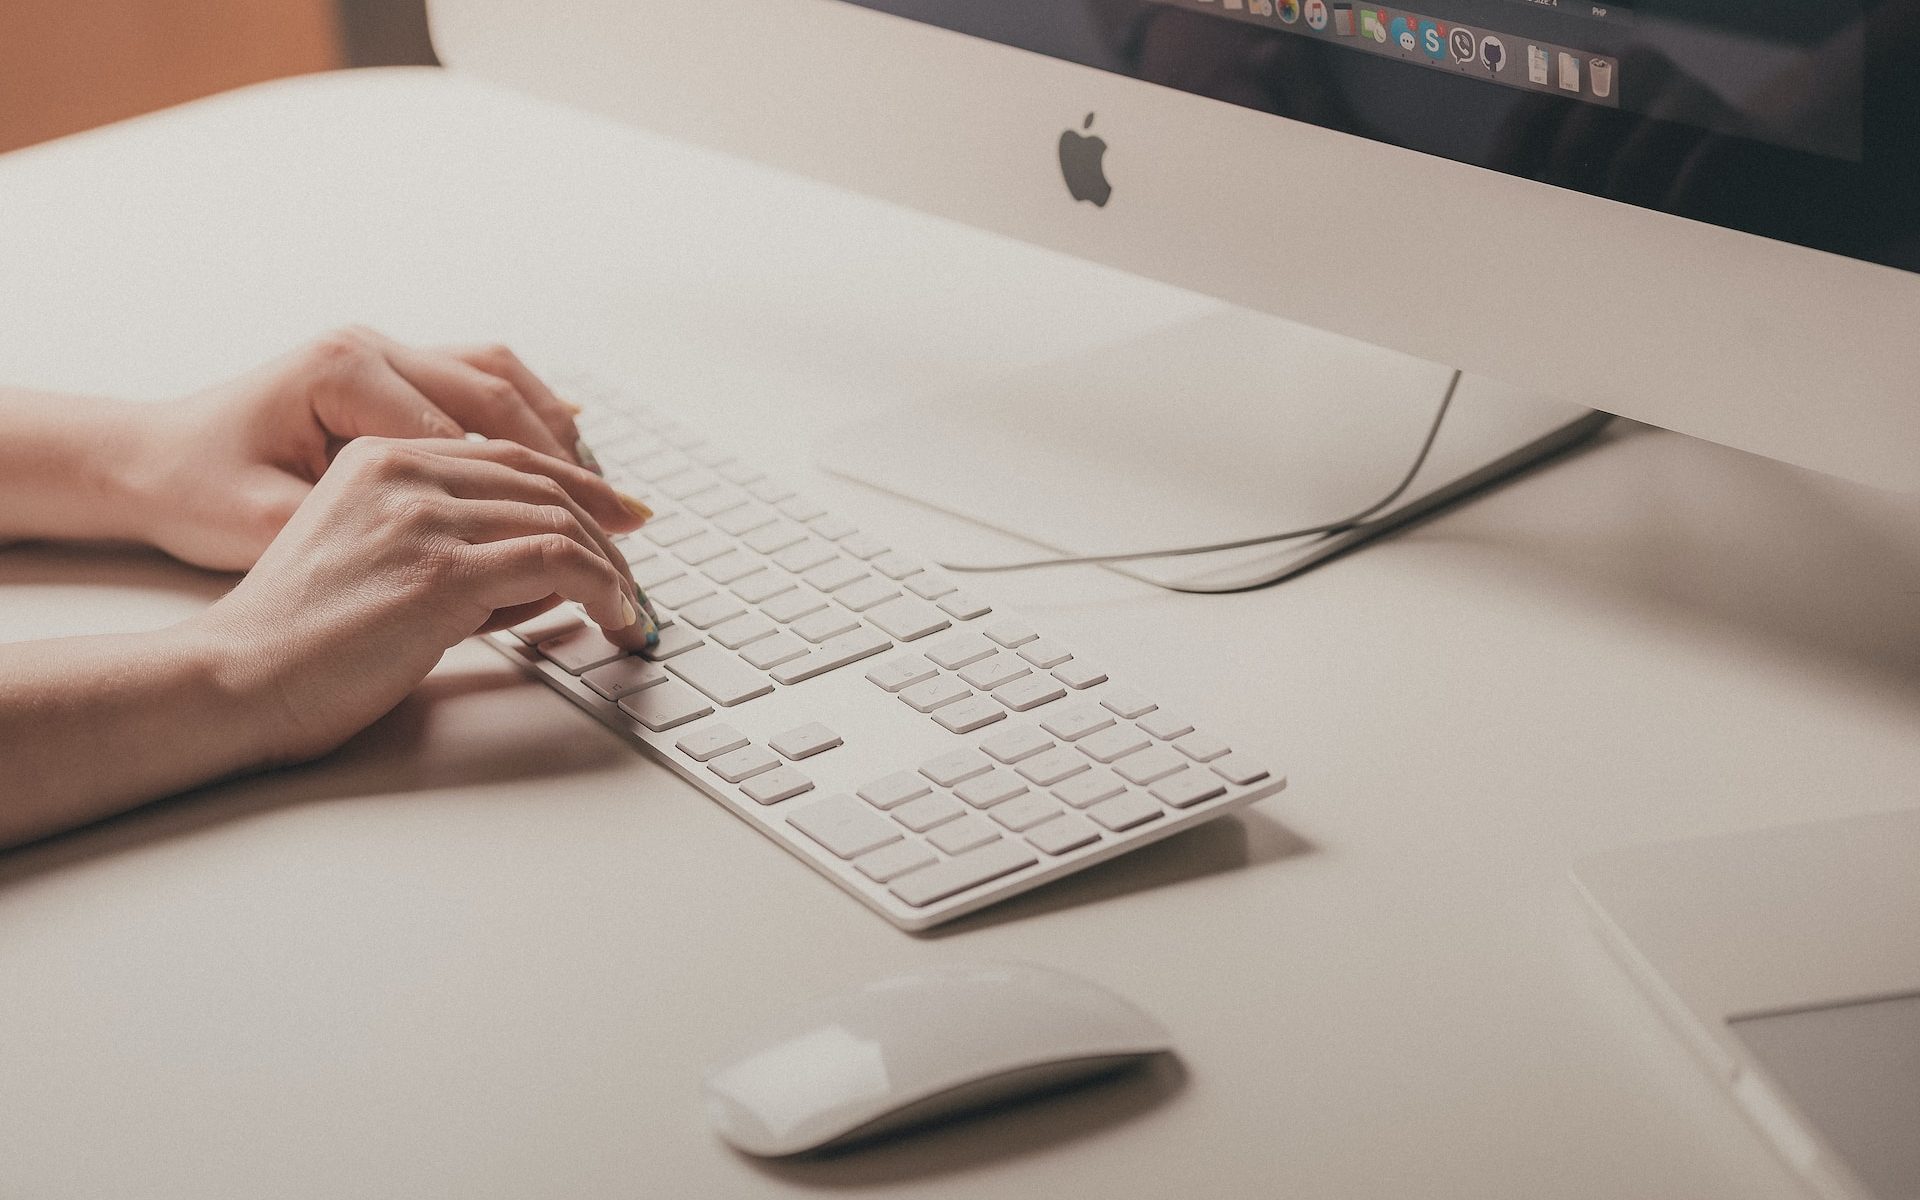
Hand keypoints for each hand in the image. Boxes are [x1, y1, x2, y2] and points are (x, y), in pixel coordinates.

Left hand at [128, 327, 637, 570]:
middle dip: (572, 466)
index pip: (468, 437)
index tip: (582, 549)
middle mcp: (371, 346)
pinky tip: (571, 446)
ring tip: (609, 493)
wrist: (145, 456)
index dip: (534, 499)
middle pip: (502, 398)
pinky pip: (483, 376)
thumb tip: (467, 569)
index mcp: (343, 372)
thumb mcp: (270, 526)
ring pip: (503, 377)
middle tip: (629, 521)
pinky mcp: (390, 366)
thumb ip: (373, 538)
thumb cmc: (196, 492)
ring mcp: (384, 349)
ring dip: (562, 435)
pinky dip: (533, 410)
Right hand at [184, 435, 655, 765]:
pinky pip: (554, 562)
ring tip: (629, 608)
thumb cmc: (301, 638)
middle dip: (606, 527)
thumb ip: (454, 546)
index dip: (578, 485)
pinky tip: (613, 615)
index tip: (621, 515)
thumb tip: (550, 569)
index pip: (509, 457)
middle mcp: (404, 472)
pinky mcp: (441, 571)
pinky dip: (601, 587)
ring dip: (610, 567)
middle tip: (637, 571)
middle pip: (542, 482)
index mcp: (381, 458)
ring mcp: (423, 518)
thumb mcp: (377, 560)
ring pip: (557, 519)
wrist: (238, 677)